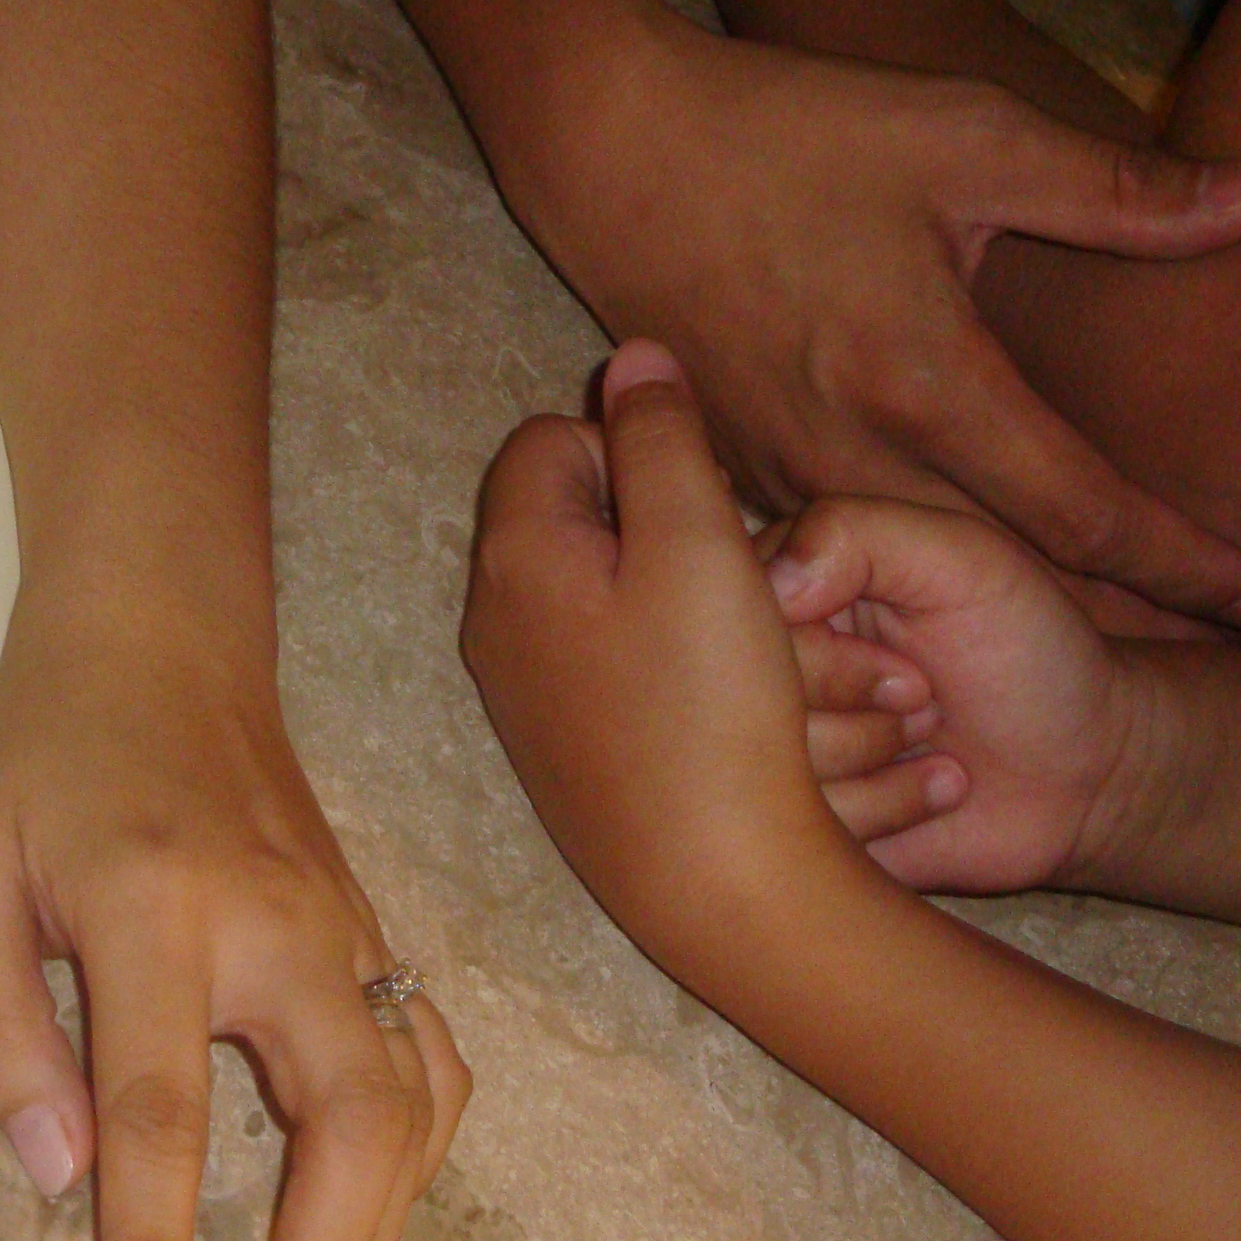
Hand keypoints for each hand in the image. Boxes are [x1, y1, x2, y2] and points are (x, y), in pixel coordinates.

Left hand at [0, 612, 470, 1240]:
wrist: (159, 645)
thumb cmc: (43, 761)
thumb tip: (58, 1170)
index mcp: (153, 909)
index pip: (161, 1112)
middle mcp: (277, 926)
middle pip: (355, 1123)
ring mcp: (346, 930)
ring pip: (417, 1105)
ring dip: (380, 1229)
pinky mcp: (373, 936)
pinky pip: (428, 1063)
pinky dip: (411, 1160)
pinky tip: (357, 1213)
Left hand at [461, 340, 857, 974]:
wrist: (715, 883)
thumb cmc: (712, 705)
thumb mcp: (698, 540)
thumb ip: (662, 437)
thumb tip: (633, 357)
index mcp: (514, 558)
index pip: (551, 441)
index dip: (637, 444)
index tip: (704, 496)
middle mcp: (496, 625)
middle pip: (572, 516)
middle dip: (660, 518)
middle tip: (733, 562)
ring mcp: (525, 697)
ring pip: (598, 594)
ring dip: (674, 591)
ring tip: (745, 631)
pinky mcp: (566, 753)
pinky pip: (611, 666)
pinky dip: (669, 659)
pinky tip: (725, 692)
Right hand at [519, 19, 1240, 630]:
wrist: (612, 150)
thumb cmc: (787, 132)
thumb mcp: (966, 138)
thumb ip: (1118, 189)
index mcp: (924, 380)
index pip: (1080, 508)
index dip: (1180, 563)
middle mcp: (850, 452)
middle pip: (1003, 572)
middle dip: (1103, 616)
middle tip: (1190, 650)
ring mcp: (780, 474)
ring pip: (906, 576)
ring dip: (989, 610)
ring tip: (1074, 642)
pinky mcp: (730, 472)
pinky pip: (832, 550)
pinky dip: (894, 578)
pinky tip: (928, 593)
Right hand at [765, 494, 1155, 895]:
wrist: (1087, 765)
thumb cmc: (1026, 647)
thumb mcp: (962, 559)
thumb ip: (855, 533)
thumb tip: (768, 584)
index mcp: (780, 595)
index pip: (731, 630)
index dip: (823, 656)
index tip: (906, 658)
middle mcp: (760, 676)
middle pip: (744, 709)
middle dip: (860, 709)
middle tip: (927, 695)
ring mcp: (774, 756)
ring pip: (768, 775)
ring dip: (877, 760)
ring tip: (931, 741)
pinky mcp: (799, 827)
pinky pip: (800, 833)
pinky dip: (886, 810)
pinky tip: (932, 791)